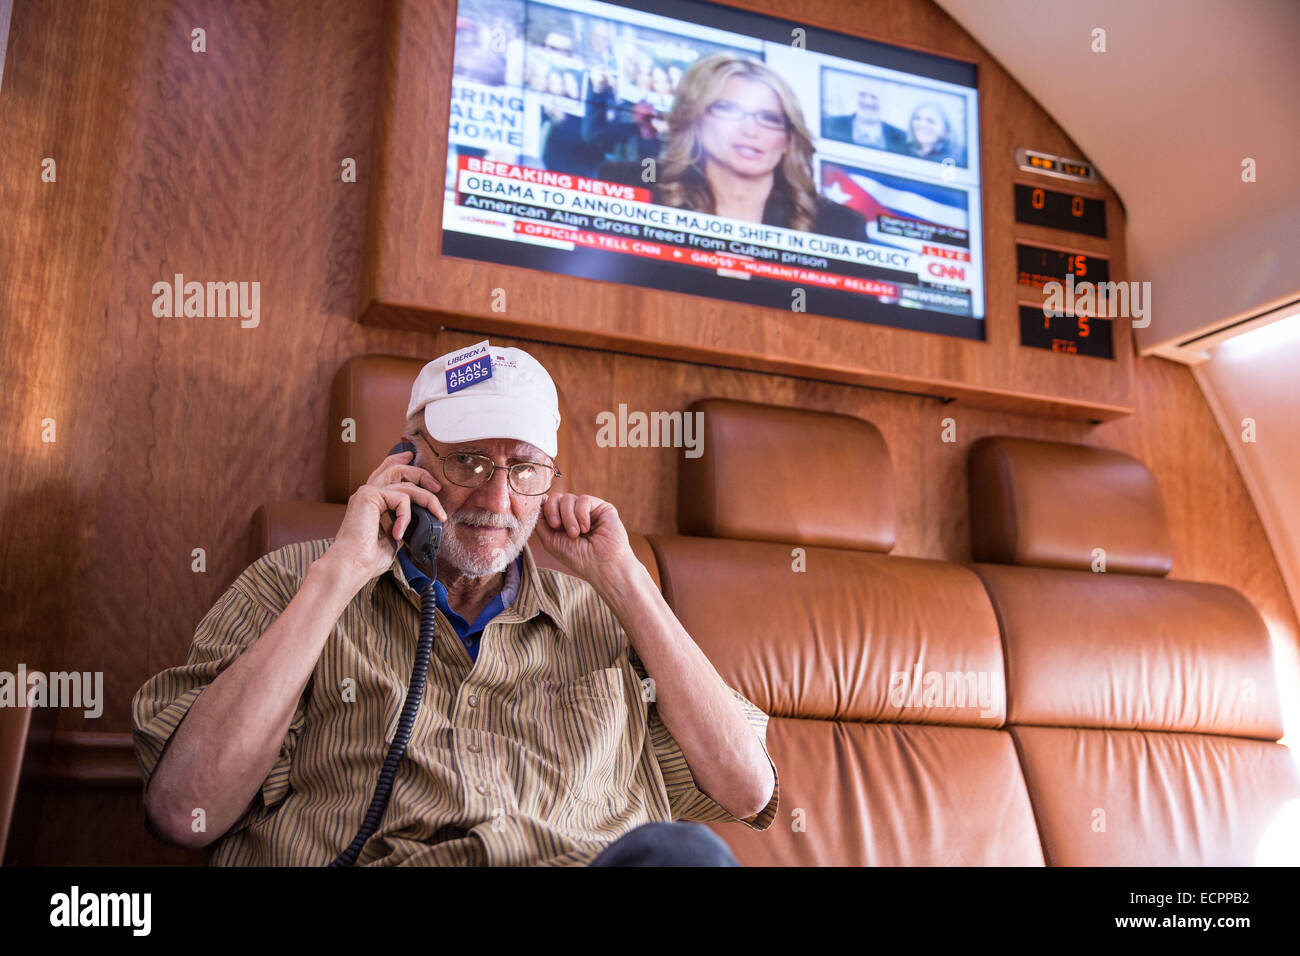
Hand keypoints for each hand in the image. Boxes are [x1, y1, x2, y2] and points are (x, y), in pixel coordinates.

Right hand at [323, 449, 447, 586]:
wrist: (351, 566)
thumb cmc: (367, 558)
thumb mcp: (393, 538)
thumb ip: (403, 525)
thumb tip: (420, 523)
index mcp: (371, 501)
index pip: (386, 472)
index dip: (399, 461)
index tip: (412, 457)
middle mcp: (367, 493)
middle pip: (397, 468)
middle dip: (421, 474)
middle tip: (437, 487)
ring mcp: (367, 492)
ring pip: (405, 482)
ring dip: (427, 497)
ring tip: (438, 515)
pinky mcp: (369, 496)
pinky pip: (401, 498)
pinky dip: (407, 515)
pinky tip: (399, 533)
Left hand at [533, 491, 634, 587]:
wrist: (601, 565)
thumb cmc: (577, 557)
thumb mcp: (550, 541)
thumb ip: (541, 522)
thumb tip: (537, 501)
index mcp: (562, 522)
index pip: (547, 504)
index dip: (544, 509)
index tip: (550, 523)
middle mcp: (574, 514)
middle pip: (555, 498)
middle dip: (553, 511)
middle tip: (557, 526)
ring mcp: (587, 510)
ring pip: (568, 498)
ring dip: (568, 517)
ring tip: (576, 534)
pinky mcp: (601, 507)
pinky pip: (583, 499)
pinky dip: (581, 514)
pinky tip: (587, 529)